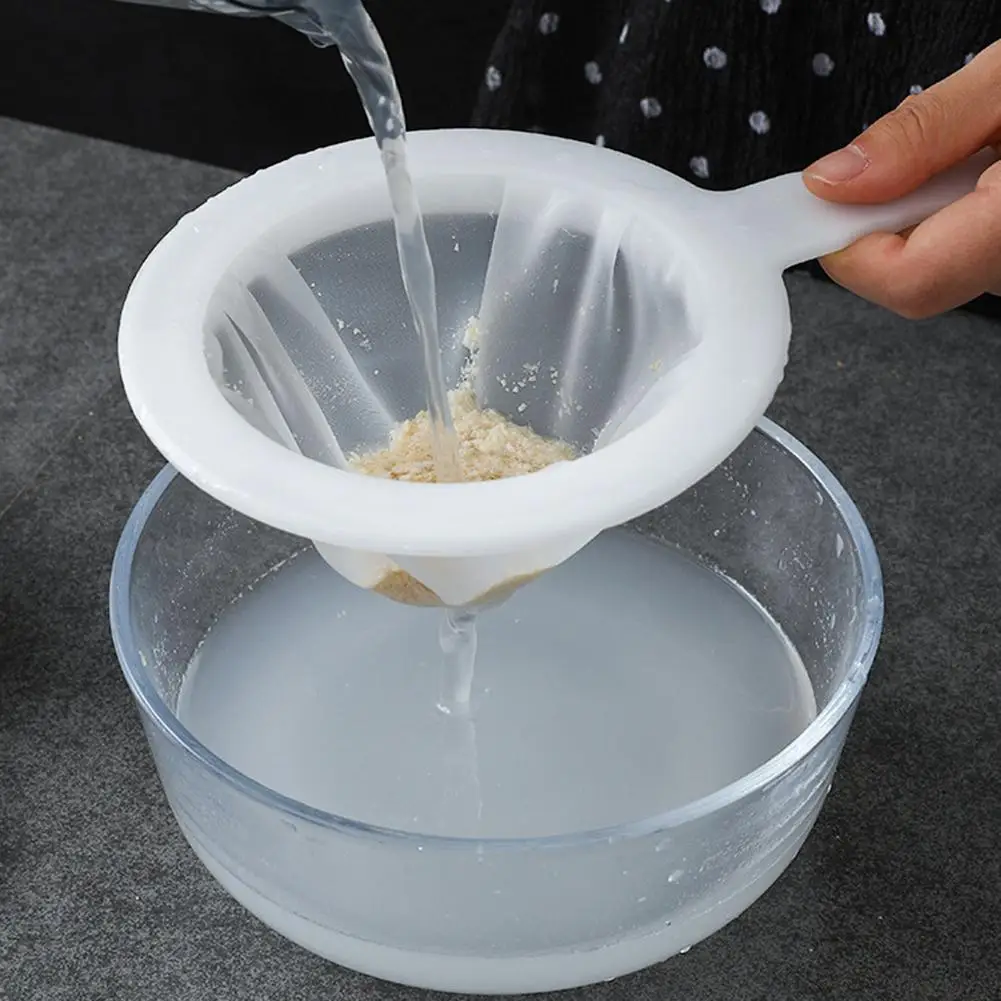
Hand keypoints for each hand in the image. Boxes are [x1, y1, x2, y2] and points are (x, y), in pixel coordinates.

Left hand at [803, 40, 1000, 318]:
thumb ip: (923, 134)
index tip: (827, 203)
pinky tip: (991, 177)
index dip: (850, 246)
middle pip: (918, 281)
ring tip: (976, 157)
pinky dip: (961, 222)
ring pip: (947, 271)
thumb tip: (835, 182)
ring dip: (929, 221)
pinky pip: (978, 260)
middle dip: (888, 225)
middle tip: (904, 162)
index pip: (904, 281)